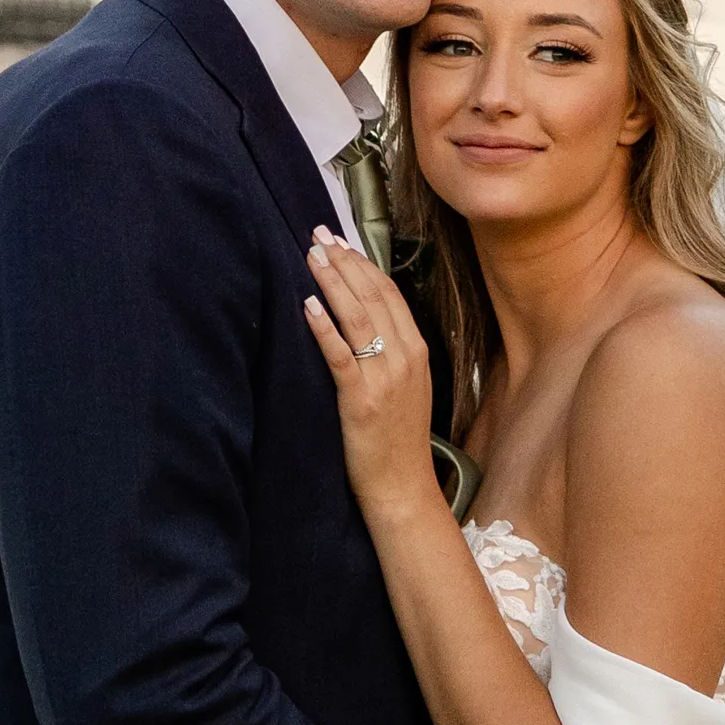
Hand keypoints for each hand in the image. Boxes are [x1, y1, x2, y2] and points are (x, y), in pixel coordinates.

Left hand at [304, 228, 437, 516]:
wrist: (403, 488)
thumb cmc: (398, 441)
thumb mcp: (407, 387)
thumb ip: (391, 352)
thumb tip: (365, 321)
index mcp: (417, 351)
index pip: (389, 294)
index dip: (363, 263)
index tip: (341, 241)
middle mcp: (405, 358)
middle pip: (373, 296)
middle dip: (344, 262)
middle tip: (319, 236)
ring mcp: (385, 378)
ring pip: (358, 317)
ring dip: (332, 282)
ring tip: (310, 256)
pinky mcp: (361, 400)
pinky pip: (341, 356)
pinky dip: (324, 327)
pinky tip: (308, 305)